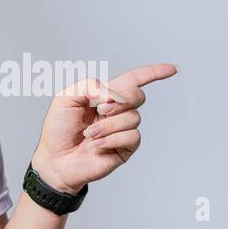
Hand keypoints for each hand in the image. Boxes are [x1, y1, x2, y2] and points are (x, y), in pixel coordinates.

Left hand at [29, 63, 178, 194]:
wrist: (55, 160)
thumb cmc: (58, 129)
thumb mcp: (65, 98)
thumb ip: (88, 85)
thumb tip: (113, 95)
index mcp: (106, 95)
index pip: (135, 80)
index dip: (154, 73)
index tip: (172, 69)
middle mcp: (118, 111)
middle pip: (138, 95)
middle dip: (121, 100)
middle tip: (99, 110)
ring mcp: (123, 130)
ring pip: (133, 117)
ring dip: (108, 125)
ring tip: (90, 135)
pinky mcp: (125, 148)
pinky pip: (132, 136)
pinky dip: (112, 139)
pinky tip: (97, 145)